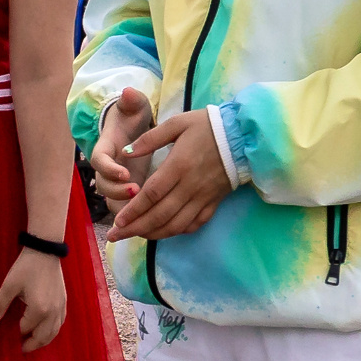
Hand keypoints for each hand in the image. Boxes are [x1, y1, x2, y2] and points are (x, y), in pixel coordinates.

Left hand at [0, 246, 69, 351]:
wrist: (45, 252)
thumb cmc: (26, 267)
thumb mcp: (9, 285)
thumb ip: (0, 305)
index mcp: (38, 309)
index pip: (25, 329)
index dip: (16, 334)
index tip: (8, 338)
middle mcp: (52, 312)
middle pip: (42, 337)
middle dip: (31, 345)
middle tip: (21, 349)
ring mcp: (60, 308)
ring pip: (54, 333)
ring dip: (43, 341)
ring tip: (32, 343)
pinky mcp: (64, 303)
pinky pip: (60, 324)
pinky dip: (52, 331)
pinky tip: (45, 331)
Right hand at [89, 86, 154, 210]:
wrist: (132, 132)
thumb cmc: (131, 118)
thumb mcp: (133, 107)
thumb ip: (131, 101)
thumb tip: (128, 92)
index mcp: (105, 149)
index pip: (99, 161)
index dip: (109, 169)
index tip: (125, 172)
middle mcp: (106, 170)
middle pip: (104, 187)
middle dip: (118, 192)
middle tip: (138, 191)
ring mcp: (115, 184)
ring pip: (113, 203)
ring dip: (126, 209)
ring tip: (145, 210)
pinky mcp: (126, 195)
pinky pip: (126, 212)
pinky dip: (135, 218)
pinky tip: (152, 221)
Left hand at [110, 109, 230, 241]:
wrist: (244, 136)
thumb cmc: (208, 126)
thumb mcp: (177, 123)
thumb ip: (150, 138)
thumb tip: (125, 152)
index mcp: (178, 166)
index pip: (151, 195)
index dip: (133, 211)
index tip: (117, 222)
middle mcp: (190, 186)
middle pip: (159, 215)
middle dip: (136, 228)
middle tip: (116, 237)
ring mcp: (203, 197)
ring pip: (176, 224)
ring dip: (154, 233)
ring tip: (136, 236)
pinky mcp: (213, 203)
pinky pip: (194, 224)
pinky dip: (177, 231)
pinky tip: (164, 232)